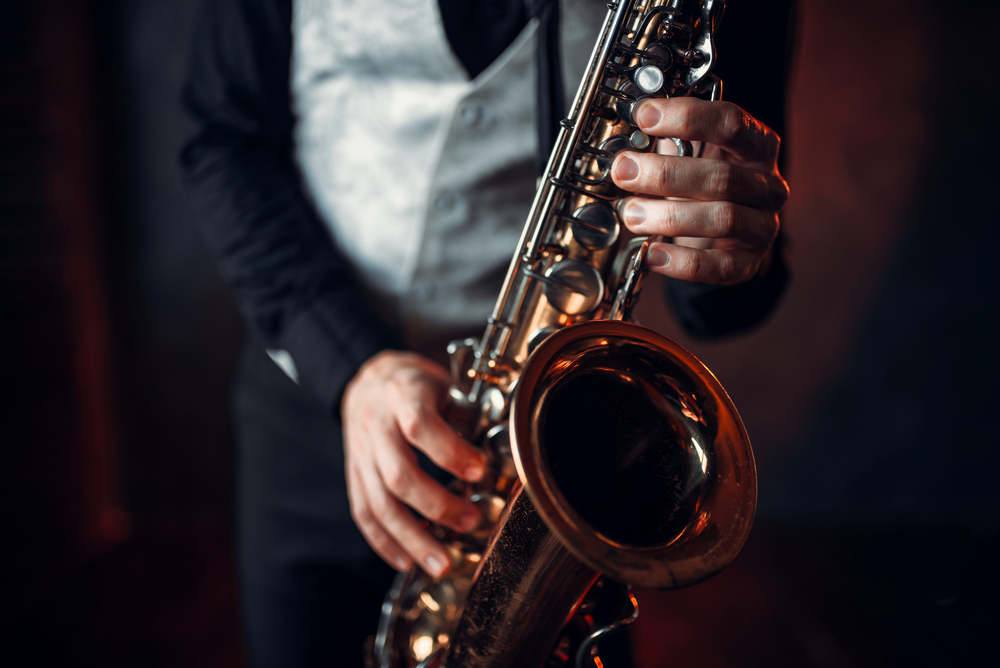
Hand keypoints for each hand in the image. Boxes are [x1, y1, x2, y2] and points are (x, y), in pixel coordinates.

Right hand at [341, 350, 484, 576]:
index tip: (478, 472)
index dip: (449, 452)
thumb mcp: (442, 384)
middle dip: (437, 506)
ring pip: (378, 503)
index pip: (419, 426)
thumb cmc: (414, 384)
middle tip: (470, 521)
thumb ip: (465, 415)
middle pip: (398, 475)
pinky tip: (407, 560)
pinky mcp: (353, 474)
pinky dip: (384, 541)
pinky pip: (363, 512)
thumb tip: (499, 454)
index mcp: (401, 395)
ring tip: (441, 563)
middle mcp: (375, 425)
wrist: (366, 378)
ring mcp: (360, 453)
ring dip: (411, 539)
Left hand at [611, 97, 788, 283]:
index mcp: (757, 147)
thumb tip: (626, 142)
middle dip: (666, 174)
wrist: (730, 235)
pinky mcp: (749, 263)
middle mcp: (767, 185)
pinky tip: (651, 254)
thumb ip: (669, 143)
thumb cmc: (705, 186)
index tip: (645, 116)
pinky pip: (720, 266)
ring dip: (669, 217)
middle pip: (722, 177)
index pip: (731, 123)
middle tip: (625, 171)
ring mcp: (762, 226)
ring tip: (632, 214)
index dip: (687, 117)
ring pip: (723, 219)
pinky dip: (682, 262)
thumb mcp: (695, 155)